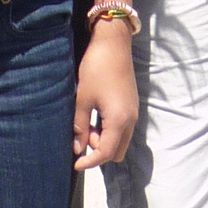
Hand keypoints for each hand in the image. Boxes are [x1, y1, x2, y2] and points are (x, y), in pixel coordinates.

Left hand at [74, 22, 138, 168]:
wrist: (113, 43)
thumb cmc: (96, 69)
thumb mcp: (83, 98)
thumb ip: (80, 126)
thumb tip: (77, 148)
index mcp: (119, 121)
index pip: (106, 153)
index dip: (90, 162)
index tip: (75, 164)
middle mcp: (131, 120)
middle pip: (117, 151)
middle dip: (99, 150)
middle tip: (82, 135)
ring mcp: (133, 112)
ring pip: (120, 139)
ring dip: (104, 139)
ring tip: (85, 122)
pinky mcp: (131, 104)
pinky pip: (122, 127)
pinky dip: (109, 129)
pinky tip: (94, 115)